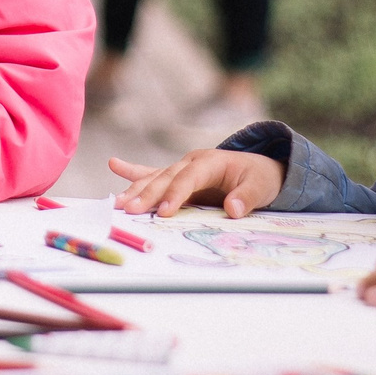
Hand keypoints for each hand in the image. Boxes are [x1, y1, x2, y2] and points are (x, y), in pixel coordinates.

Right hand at [108, 149, 282, 216]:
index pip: (189, 178)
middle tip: (129, 210)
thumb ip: (247, 197)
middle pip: (166, 177)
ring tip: (118, 202)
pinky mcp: (178, 176)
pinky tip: (114, 164)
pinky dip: (134, 172)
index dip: (176, 194)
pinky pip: (153, 173)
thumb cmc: (260, 178)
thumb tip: (233, 209)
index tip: (164, 213)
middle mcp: (192, 162)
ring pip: (155, 177)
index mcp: (211, 162)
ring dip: (136, 189)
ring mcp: (183, 167)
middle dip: (147, 194)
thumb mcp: (261, 187)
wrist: (260, 169)